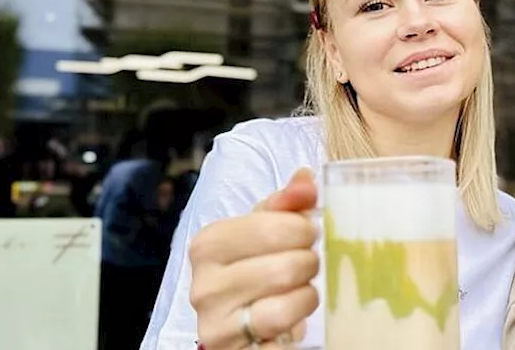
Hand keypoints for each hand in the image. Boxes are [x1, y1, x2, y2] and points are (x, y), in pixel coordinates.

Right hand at [189, 168, 319, 348]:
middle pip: (286, 267)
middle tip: (306, 264)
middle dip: (308, 263)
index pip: (275, 226)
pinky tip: (295, 315)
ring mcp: (216, 326)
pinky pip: (281, 336)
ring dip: (306, 295)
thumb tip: (306, 179)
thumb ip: (286, 203)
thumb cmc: (252, 269)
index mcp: (209, 244)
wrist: (234, 323)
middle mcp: (205, 286)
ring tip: (301, 288)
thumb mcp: (263, 230)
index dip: (303, 229)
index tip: (306, 234)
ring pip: (286, 306)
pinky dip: (298, 323)